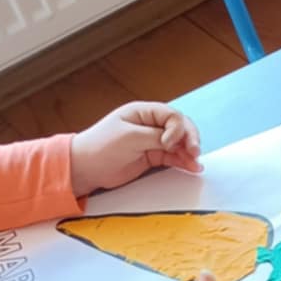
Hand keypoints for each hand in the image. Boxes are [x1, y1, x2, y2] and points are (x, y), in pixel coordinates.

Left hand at [69, 102, 201, 196]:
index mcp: (143, 112)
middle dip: (189, 139)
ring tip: (196, 164)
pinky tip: (192, 167)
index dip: (177, 129)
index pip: (171, 116)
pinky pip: (173, 157)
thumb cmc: (100, 146)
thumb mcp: (130, 137)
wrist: (85, 167)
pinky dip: (183, 162)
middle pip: (180, 128)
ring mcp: (152, 141)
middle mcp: (150, 124)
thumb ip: (156, 136)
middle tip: (194, 152)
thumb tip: (176, 140)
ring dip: (189, 152)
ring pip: (179, 144)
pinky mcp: (151, 156)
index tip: (170, 143)